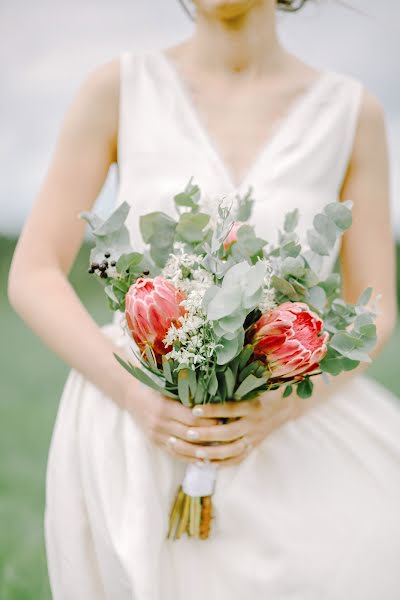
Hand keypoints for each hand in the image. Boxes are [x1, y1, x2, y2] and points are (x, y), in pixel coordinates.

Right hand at [122, 380, 220, 463]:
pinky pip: (175, 454)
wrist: (131, 396)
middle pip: (191, 433)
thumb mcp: (168, 386)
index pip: (193, 418)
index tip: (225, 418)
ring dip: (203, 451)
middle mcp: (160, 423)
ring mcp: (157, 435)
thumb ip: (187, 392)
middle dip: (210, 435)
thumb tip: (213, 397)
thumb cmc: (154, 386)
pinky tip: (204, 460)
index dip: (210, 419)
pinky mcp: (155, 443)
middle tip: (228, 435)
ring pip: (184, 448)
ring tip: (220, 450)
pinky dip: (190, 458)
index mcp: (165, 407)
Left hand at [181, 389, 298, 466]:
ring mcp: (255, 436)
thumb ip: (236, 382)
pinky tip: (205, 462)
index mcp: (255, 405)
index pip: (231, 409)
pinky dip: (222, 462)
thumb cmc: (266, 388)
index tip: (194, 409)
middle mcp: (255, 423)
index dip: (213, 410)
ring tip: (194, 451)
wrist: (288, 404)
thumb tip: (210, 374)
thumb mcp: (255, 383)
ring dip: (212, 452)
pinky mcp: (254, 445)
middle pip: (229, 432)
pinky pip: (238, 458)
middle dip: (208, 434)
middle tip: (188, 433)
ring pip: (232, 449)